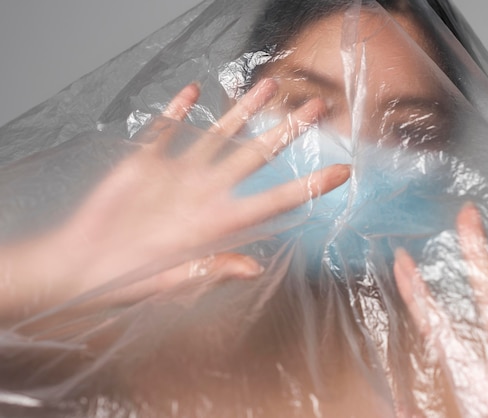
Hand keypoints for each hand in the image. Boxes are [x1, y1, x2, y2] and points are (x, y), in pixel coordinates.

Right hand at [0, 79, 349, 318]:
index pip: (276, 199)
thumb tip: (256, 268)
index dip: (309, 185)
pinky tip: (194, 91)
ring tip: (271, 84)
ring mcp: (178, 174)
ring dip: (243, 110)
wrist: (82, 265)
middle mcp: (207, 193)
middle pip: (258, 155)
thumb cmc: (129, 280)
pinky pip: (166, 131)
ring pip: (220, 134)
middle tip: (317, 106)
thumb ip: (214, 269)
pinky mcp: (146, 163)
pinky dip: (178, 111)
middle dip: (288, 130)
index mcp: (220, 222)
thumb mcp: (176, 280)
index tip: (342, 170)